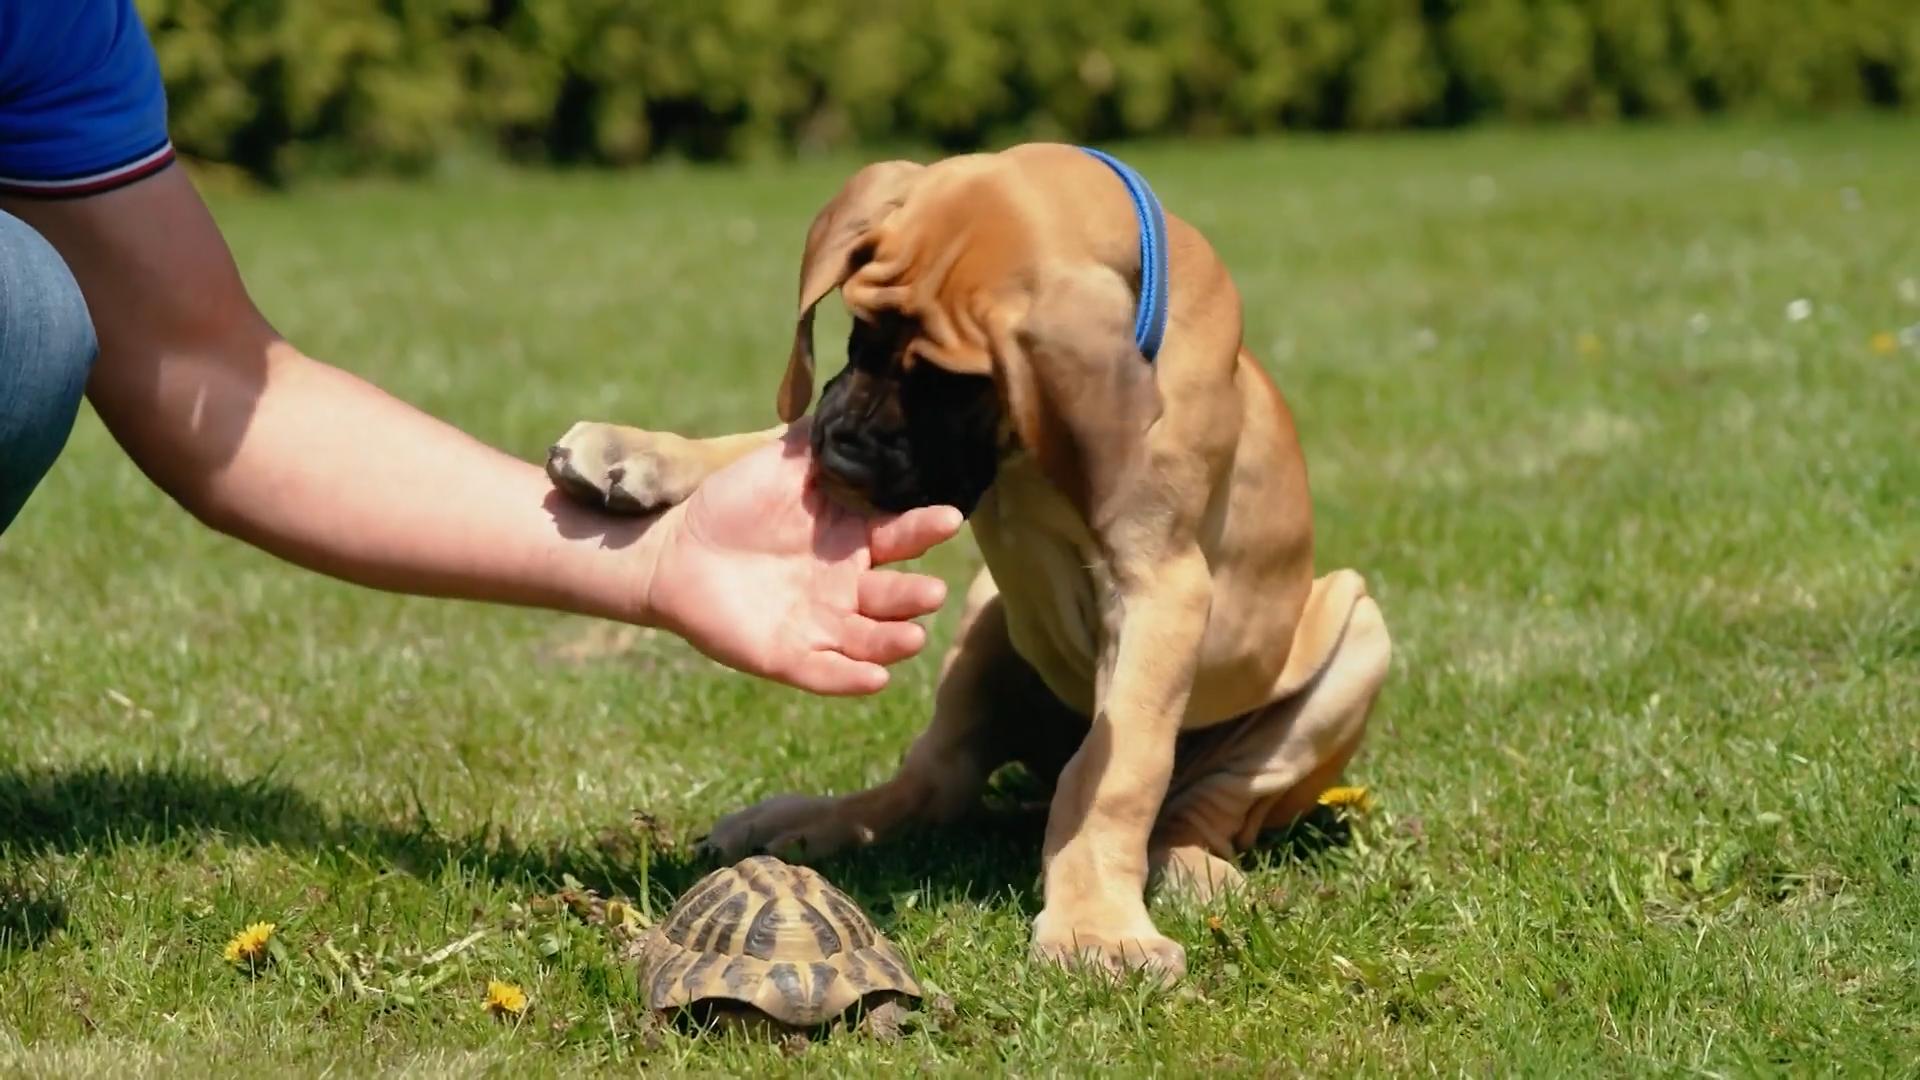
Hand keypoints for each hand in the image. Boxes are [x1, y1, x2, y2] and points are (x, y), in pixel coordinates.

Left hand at [639, 422, 961, 694]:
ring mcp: (822, 623)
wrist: (673, 549)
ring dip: (893, 642)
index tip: (949, 517)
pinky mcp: (791, 656)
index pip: (902, 535)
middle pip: (894, 595)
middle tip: (932, 592)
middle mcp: (847, 585)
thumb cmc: (730, 502)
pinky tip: (874, 678)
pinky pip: (827, 673)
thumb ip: (818, 441)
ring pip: (870, 639)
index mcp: (853, 538)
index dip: (927, 527)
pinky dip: (851, 679)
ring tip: (911, 637)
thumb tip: (858, 397)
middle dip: (915, 596)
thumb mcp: (778, 463)